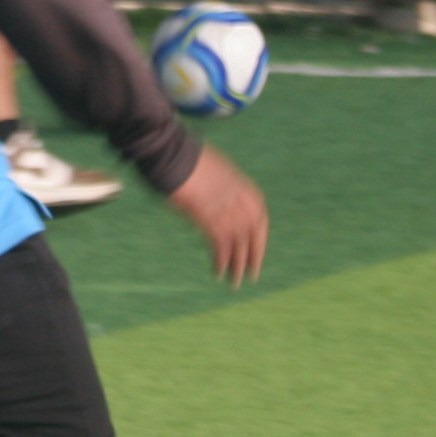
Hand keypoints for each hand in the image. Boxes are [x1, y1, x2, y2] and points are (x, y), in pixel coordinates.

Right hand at [165, 145, 268, 284]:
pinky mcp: (211, 221)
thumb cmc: (190, 159)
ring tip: (233, 283)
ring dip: (236, 268)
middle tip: (250, 277)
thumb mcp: (220, 174)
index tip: (255, 258)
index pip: (261, 224)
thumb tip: (226, 206)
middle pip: (253, 239)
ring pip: (239, 249)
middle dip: (251, 260)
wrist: (174, 154)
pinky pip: (221, 249)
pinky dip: (220, 263)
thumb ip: (228, 191)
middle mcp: (243, 204)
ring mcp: (228, 213)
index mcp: (248, 191)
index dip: (259, 244)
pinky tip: (217, 272)